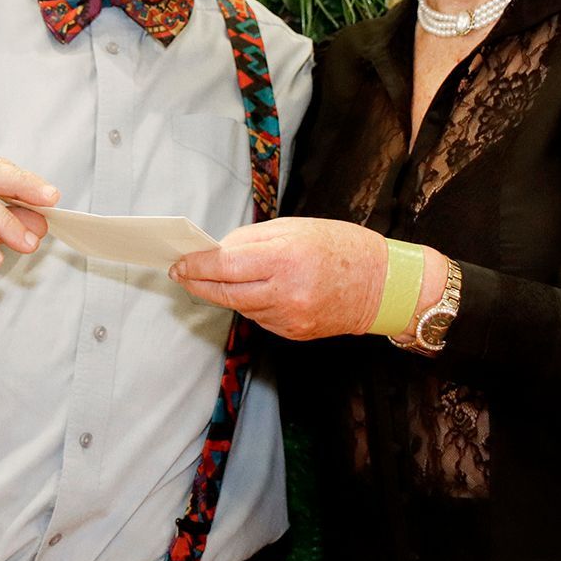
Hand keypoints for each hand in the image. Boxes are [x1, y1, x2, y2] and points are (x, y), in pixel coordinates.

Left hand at [170, 217, 391, 339]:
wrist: (381, 284)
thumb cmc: (341, 246)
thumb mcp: (295, 227)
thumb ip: (252, 239)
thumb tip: (216, 251)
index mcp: (285, 257)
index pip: (225, 265)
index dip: (196, 265)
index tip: (180, 262)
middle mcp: (286, 291)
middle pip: (225, 292)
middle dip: (198, 283)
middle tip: (182, 274)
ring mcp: (290, 317)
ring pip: (240, 306)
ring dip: (224, 293)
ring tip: (217, 279)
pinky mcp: (294, 333)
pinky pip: (259, 318)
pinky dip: (250, 304)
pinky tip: (255, 291)